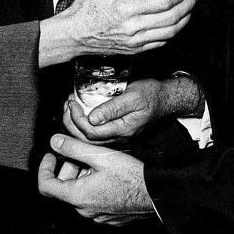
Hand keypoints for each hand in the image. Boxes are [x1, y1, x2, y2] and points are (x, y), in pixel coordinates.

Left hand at [37, 134, 153, 224]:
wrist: (157, 194)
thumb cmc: (132, 176)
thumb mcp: (100, 155)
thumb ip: (74, 147)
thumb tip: (54, 141)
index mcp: (78, 196)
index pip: (46, 186)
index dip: (45, 168)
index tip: (52, 155)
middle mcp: (85, 210)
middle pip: (64, 188)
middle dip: (68, 167)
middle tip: (82, 152)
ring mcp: (97, 216)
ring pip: (79, 193)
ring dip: (82, 176)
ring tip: (99, 161)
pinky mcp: (109, 217)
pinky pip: (93, 201)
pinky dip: (93, 186)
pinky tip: (108, 175)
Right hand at [38, 0, 200, 67]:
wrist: (73, 36)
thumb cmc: (85, 11)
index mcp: (126, 9)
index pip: (163, 2)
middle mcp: (134, 28)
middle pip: (172, 17)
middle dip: (189, 5)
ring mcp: (136, 42)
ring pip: (170, 32)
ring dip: (185, 19)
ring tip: (191, 8)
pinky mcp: (135, 50)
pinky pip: (161, 43)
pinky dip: (173, 32)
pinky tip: (176, 23)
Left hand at [65, 76, 203, 142]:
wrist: (165, 98)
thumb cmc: (151, 95)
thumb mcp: (132, 96)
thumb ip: (113, 108)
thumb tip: (91, 117)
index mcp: (123, 129)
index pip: (92, 132)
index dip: (77, 119)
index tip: (72, 103)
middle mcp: (119, 136)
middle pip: (87, 139)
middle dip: (71, 123)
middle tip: (67, 105)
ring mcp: (118, 135)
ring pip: (89, 138)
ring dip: (75, 124)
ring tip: (70, 107)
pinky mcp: (116, 131)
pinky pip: (95, 133)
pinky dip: (83, 123)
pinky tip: (79, 111)